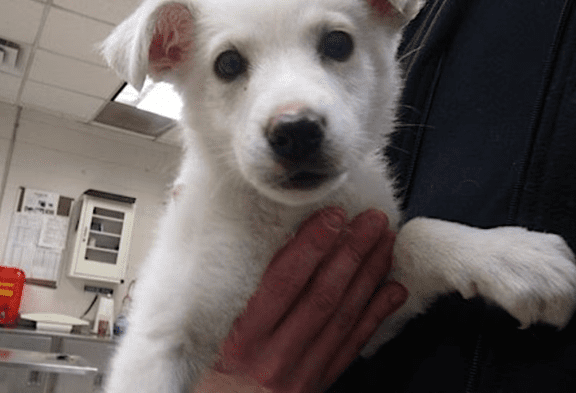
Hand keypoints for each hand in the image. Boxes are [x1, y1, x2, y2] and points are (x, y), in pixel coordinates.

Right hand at [208, 208, 406, 392]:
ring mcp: (299, 374)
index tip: (332, 216)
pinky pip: (352, 346)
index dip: (311, 246)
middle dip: (351, 252)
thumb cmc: (203, 373)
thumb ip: (196, 269)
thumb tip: (184, 201)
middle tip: (372, 220)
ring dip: (369, 275)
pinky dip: (376, 315)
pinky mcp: (317, 385)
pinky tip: (392, 290)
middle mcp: (272, 357)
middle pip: (321, 295)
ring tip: (384, 242)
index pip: (283, 283)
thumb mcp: (191, 328)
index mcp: (239, 340)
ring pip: (343, 316)